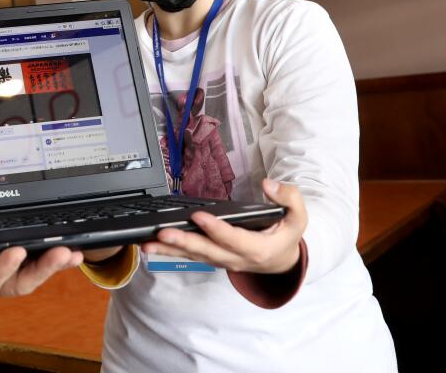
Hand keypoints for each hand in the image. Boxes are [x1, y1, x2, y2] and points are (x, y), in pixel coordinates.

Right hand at [0, 245, 82, 316]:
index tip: (14, 253)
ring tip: (72, 252)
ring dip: (51, 264)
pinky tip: (69, 251)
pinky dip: (48, 258)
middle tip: (61, 253)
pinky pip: (27, 263)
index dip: (0, 269)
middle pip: (17, 282)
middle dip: (41, 269)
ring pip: (27, 273)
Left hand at [141, 179, 306, 273]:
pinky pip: (189, 256)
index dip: (216, 229)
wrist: (283, 261)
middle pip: (207, 251)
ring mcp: (222, 261)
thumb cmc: (287, 235)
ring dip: (169, 250)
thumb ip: (289, 198)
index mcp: (258, 249)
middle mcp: (237, 259)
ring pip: (193, 256)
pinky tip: (151, 244)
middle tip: (162, 233)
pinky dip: (170, 252)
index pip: (233, 239)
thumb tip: (269, 185)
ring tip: (147, 243)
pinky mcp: (212, 259)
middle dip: (183, 242)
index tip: (198, 215)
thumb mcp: (299, 217)